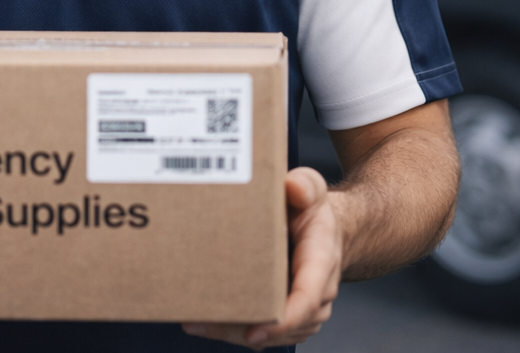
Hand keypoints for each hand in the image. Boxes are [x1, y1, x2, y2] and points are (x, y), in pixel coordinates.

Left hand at [181, 167, 342, 347]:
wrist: (323, 231)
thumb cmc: (312, 212)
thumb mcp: (312, 189)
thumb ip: (306, 185)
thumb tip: (294, 187)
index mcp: (322, 261)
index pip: (308, 297)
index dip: (283, 319)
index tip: (255, 331)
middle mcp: (318, 292)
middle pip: (282, 325)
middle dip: (242, 329)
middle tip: (201, 322)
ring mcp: (305, 309)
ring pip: (271, 335)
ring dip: (233, 332)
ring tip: (196, 322)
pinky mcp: (289, 316)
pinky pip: (265, 332)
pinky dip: (235, 331)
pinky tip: (206, 323)